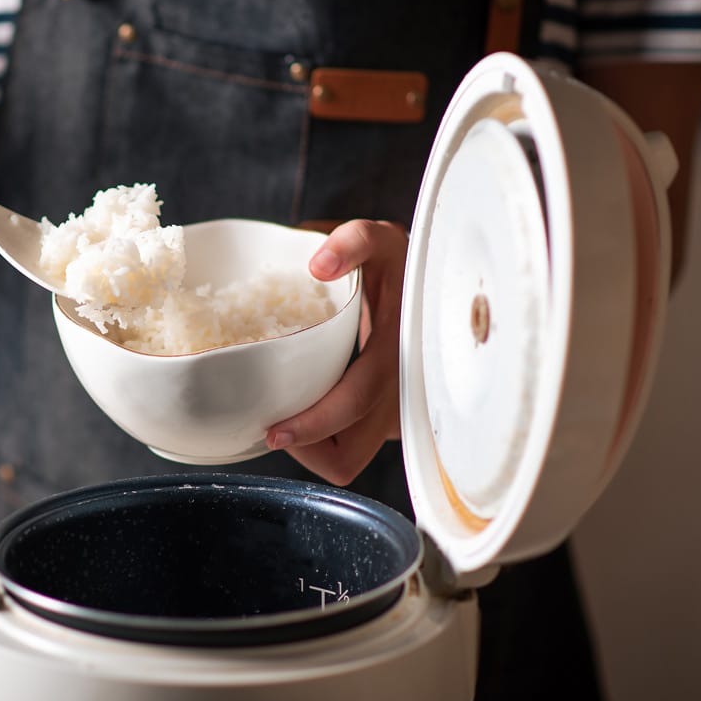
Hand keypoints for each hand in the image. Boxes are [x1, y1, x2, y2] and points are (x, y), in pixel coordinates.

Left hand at [265, 219, 407, 485]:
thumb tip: (319, 264)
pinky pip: (351, 446)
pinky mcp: (386, 421)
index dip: (313, 426)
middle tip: (271, 423)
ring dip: (313, 447)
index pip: (355, 405)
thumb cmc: (398, 266)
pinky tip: (306, 403)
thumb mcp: (381, 241)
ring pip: (347, 459)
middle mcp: (401, 395)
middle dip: (305, 450)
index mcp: (399, 354)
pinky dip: (324, 436)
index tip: (273, 431)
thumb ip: (354, 242)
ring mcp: (395, 414)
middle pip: (347, 457)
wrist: (429, 286)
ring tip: (286, 411)